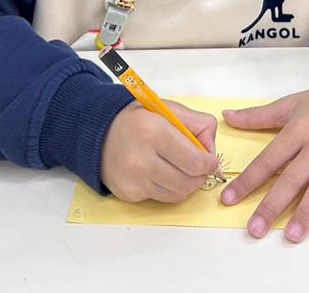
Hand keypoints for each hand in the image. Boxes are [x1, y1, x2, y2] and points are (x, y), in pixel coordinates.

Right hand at [101, 100, 220, 202]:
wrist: (97, 133)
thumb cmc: (137, 120)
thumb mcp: (168, 109)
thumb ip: (197, 123)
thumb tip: (211, 150)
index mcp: (155, 132)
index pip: (196, 162)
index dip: (210, 163)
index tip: (210, 159)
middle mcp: (142, 159)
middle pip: (189, 182)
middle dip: (200, 175)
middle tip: (197, 165)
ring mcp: (134, 180)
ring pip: (178, 194)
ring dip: (186, 184)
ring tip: (180, 168)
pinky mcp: (129, 194)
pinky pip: (162, 198)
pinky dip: (168, 189)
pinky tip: (161, 173)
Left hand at [220, 62, 308, 241]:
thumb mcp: (291, 104)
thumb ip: (258, 116)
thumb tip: (226, 116)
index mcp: (299, 129)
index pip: (269, 159)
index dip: (248, 180)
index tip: (229, 199)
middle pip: (293, 178)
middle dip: (273, 205)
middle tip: (255, 229)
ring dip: (306, 212)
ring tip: (291, 235)